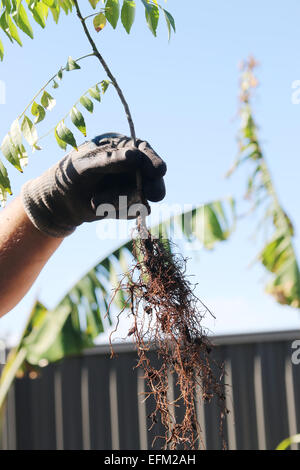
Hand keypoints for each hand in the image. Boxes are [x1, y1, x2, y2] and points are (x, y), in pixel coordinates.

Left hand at [21, 133, 166, 236]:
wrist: (58, 203)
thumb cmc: (69, 176)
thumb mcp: (85, 165)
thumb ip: (109, 160)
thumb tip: (135, 155)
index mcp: (119, 146)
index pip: (142, 150)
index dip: (153, 160)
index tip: (160, 171)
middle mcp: (129, 165)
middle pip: (150, 175)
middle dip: (152, 186)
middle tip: (155, 195)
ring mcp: (130, 185)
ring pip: (141, 195)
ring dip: (120, 201)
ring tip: (95, 202)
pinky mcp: (128, 204)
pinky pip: (133, 210)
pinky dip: (117, 211)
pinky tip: (98, 207)